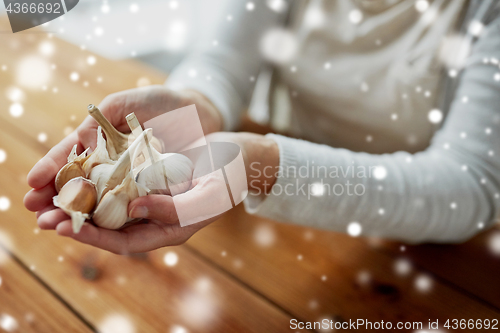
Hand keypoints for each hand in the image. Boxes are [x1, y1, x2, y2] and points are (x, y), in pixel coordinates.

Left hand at [58, 132, 278, 253]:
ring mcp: (150, 198)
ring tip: (51, 196)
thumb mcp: (207, 196)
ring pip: (108, 206)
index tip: (67, 228)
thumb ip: (175, 208)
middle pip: (109, 226)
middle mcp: (154, 218)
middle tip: (44, 217)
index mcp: (169, 230)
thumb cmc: (228, 179)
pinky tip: (76, 171)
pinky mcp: (146, 178)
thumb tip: (134, 210)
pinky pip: (116, 183)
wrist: (236, 157)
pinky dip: (96, 180)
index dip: (95, 237)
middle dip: (77, 222)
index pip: (126, 242)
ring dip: (80, 201)